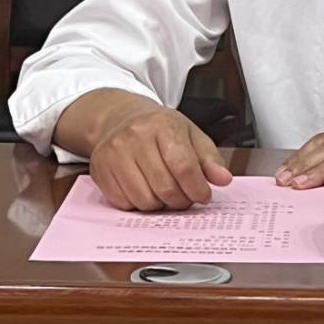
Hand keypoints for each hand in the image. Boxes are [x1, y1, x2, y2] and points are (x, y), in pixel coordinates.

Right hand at [89, 105, 232, 210]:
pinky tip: (146, 190)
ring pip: (144, 199)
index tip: (204, 196)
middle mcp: (136, 137)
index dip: (197, 188)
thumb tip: (224, 179)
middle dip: (181, 200)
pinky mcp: (99, 170)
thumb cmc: (160, 129)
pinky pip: (124, 203)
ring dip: (160, 205)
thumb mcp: (191, 134)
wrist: (120, 118)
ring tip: (166, 193)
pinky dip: (139, 205)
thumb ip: (209, 158)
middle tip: (186, 198)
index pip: (184, 166)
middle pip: (165, 186)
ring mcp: (114, 154)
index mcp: (163, 125)